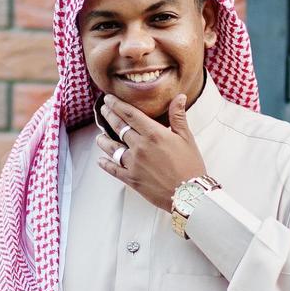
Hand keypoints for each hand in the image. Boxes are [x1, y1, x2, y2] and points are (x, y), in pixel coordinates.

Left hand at [95, 92, 208, 211]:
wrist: (188, 194)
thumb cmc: (190, 165)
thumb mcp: (187, 138)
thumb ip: (178, 117)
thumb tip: (179, 97)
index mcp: (153, 134)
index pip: (130, 114)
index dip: (117, 105)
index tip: (109, 99)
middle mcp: (140, 147)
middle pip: (119, 127)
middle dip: (109, 116)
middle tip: (103, 110)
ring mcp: (133, 163)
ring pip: (112, 148)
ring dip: (103, 141)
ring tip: (99, 137)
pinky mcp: (131, 179)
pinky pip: (114, 169)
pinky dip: (106, 164)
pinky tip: (101, 160)